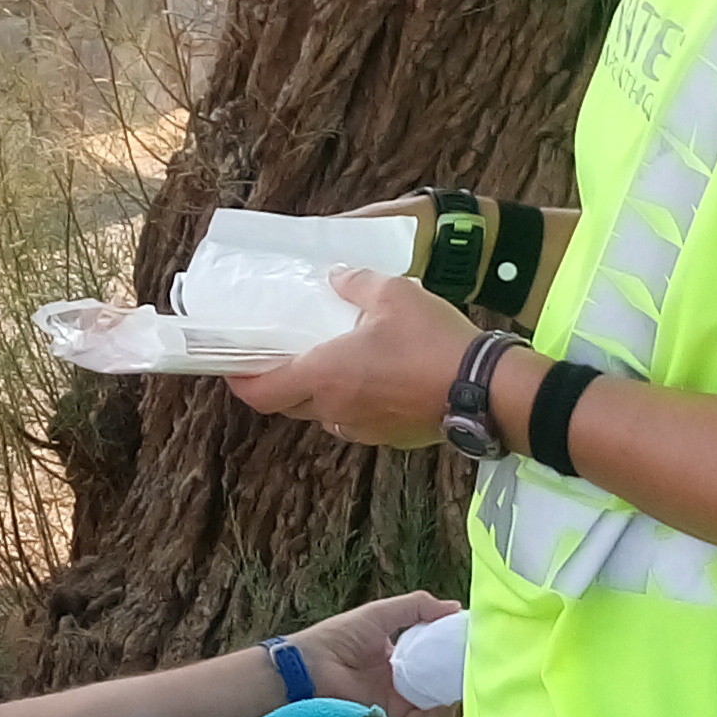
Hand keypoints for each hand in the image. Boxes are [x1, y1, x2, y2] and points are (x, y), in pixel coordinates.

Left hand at [229, 268, 485, 448]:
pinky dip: (352, 402)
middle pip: (288, 404)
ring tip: (333, 362)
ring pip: (323, 414)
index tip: (231, 368)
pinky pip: (356, 421)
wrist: (484, 389)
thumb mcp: (393, 293)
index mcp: (324, 375)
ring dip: (319, 393)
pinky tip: (374, 378)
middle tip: (283, 355)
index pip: (262, 393)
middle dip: (279, 382)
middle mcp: (335, 409)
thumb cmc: (432, 340)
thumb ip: (356, 284)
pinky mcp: (390, 438)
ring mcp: (362, 428)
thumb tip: (337, 277)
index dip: (240, 383)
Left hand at [285, 588, 462, 716]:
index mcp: (398, 657)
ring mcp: (398, 706)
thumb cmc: (337, 639)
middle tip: (486, 669)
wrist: (307, 672)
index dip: (456, 651)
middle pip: (441, 684)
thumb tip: (456, 607)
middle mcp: (401, 684)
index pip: (435, 656)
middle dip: (463, 679)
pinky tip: (456, 704)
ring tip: (476, 687)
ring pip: (439, 708)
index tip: (479, 643)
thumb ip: (417, 608)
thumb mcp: (380, 614)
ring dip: (459, 700)